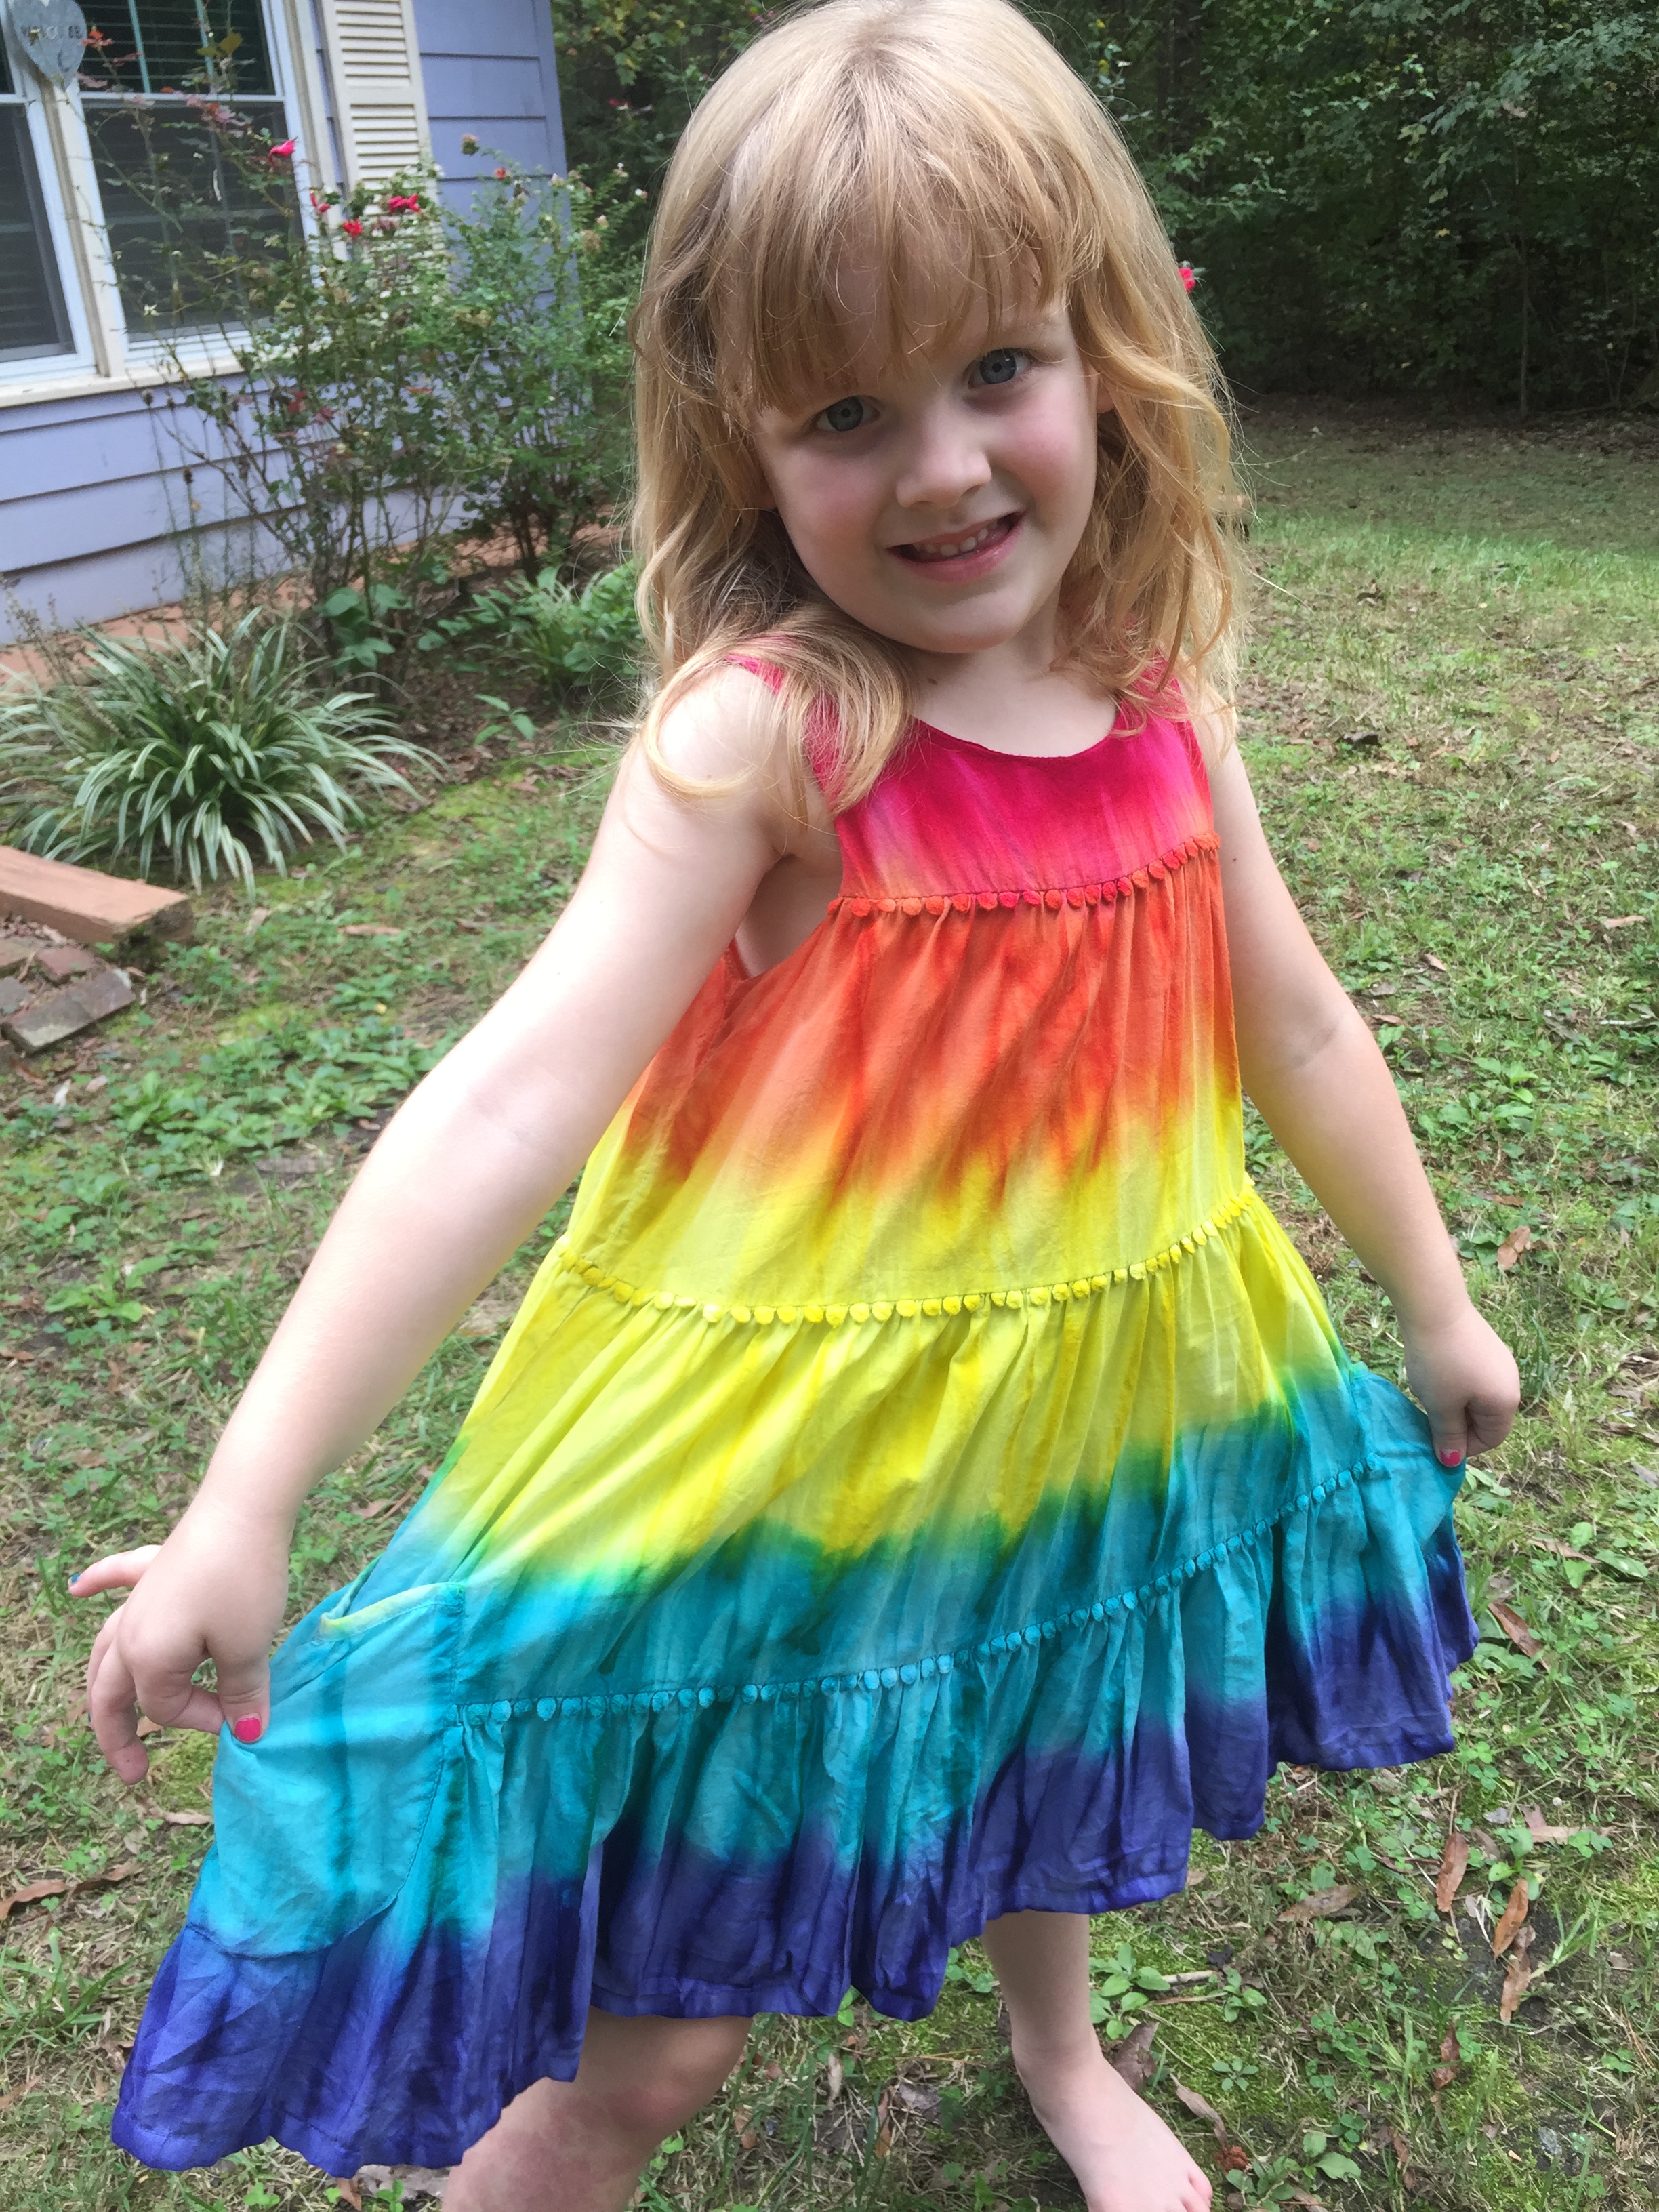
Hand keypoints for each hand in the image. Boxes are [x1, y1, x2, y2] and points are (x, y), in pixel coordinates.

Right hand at [71, 1505, 290, 1784]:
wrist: (245, 1507)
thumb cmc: (244, 1581)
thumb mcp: (248, 1647)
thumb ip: (242, 1694)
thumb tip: (249, 1733)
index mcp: (147, 1657)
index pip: (167, 1709)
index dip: (205, 1719)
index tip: (243, 1713)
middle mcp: (130, 1630)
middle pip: (111, 1693)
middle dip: (118, 1736)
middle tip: (134, 1772)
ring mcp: (141, 1594)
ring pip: (108, 1648)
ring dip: (107, 1684)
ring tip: (111, 1714)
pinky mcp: (158, 1564)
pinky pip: (118, 1576)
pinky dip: (99, 1582)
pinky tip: (79, 1586)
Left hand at [1401, 1301, 1520, 1467]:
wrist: (1434, 1306)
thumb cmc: (1439, 1363)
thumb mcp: (1440, 1406)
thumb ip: (1448, 1436)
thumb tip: (1452, 1461)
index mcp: (1506, 1402)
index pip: (1491, 1439)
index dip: (1464, 1446)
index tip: (1436, 1440)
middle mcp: (1510, 1380)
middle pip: (1486, 1417)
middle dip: (1457, 1421)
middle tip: (1429, 1413)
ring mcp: (1499, 1359)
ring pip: (1476, 1395)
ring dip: (1453, 1400)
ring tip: (1429, 1388)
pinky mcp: (1484, 1344)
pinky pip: (1471, 1375)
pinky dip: (1453, 1380)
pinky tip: (1433, 1368)